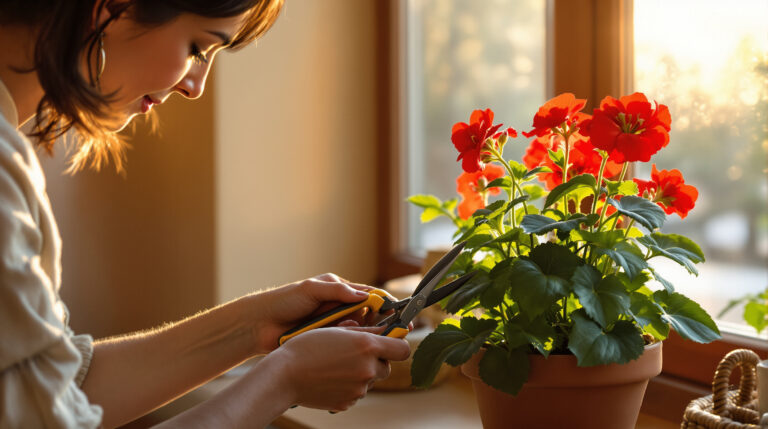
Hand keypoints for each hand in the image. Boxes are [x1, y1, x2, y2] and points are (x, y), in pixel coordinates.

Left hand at [247, 273, 397, 353]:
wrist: (259, 325)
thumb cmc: (283, 301)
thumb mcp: (310, 289)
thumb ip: (336, 290)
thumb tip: (363, 295)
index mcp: (339, 291)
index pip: (370, 295)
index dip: (386, 304)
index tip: (398, 313)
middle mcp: (339, 308)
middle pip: (368, 316)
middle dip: (375, 323)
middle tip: (380, 330)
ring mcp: (333, 326)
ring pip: (358, 332)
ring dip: (357, 334)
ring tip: (347, 333)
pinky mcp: (327, 343)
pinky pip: (344, 345)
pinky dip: (347, 346)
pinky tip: (343, 346)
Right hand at [264, 326, 410, 411]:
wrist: (284, 375)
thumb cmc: (307, 347)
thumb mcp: (337, 330)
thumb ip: (366, 331)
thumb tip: (386, 330)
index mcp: (367, 346)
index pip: (402, 349)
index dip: (397, 345)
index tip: (390, 342)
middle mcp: (367, 369)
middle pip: (387, 366)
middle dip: (376, 360)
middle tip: (354, 354)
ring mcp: (358, 389)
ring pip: (370, 380)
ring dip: (361, 373)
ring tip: (336, 366)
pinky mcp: (347, 403)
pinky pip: (356, 393)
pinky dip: (348, 386)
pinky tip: (330, 378)